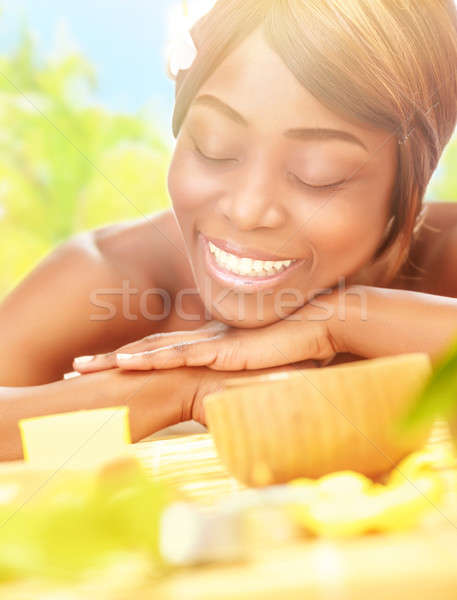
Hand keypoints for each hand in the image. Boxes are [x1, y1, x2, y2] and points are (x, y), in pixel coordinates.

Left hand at [73, 292, 341, 373]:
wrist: (315, 327)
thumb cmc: (292, 350)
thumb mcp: (260, 371)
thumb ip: (244, 382)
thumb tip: (236, 400)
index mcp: (206, 346)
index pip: (159, 353)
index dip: (128, 359)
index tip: (101, 367)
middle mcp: (199, 341)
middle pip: (144, 349)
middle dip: (107, 360)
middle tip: (76, 366)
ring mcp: (207, 343)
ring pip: (151, 351)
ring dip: (114, 359)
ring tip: (83, 366)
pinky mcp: (219, 349)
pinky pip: (177, 354)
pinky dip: (148, 359)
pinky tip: (124, 363)